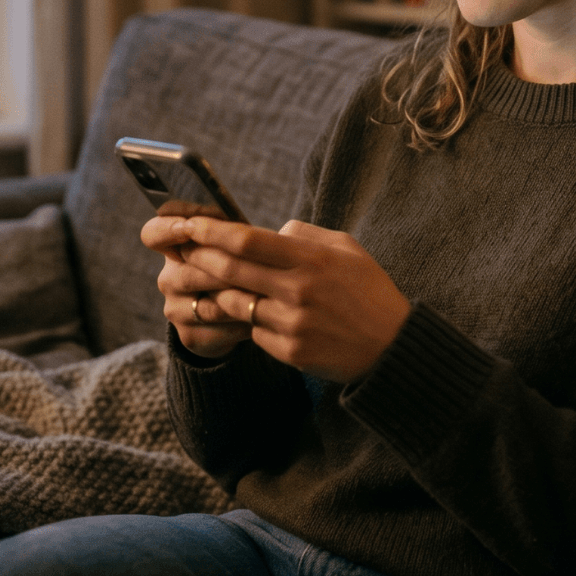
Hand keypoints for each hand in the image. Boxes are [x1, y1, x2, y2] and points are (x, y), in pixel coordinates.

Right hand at [144, 215, 253, 358]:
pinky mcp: (189, 336)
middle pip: (187, 273)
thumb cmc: (246, 268)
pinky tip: (260, 319)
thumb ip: (239, 236)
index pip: (154, 234)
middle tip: (252, 270)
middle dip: (222, 272)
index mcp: (177, 248)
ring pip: (204, 304)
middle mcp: (169, 278)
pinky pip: (214, 329)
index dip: (167, 230)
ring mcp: (176, 309)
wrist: (243, 315)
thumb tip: (266, 232)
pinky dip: (239, 324)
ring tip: (266, 296)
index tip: (189, 228)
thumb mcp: (241, 248)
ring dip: (235, 300)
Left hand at [171, 216, 412, 383]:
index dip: (212, 231)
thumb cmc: (368, 291)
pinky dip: (250, 320)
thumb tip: (271, 230)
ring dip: (217, 293)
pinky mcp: (290, 352)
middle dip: (200, 258)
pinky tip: (253, 314)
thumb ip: (305, 234)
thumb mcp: (346, 248)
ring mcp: (292, 324)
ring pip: (236, 304)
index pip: (247, 240)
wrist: (391, 347)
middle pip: (231, 270)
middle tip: (184, 250)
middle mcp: (298, 290)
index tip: (191, 224)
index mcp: (311, 258)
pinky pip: (254, 331)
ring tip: (208, 283)